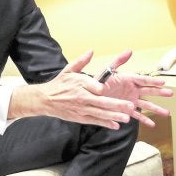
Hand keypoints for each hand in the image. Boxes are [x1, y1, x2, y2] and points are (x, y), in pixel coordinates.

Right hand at [9, 50, 171, 128]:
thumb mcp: (69, 70)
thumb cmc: (59, 84)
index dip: (101, 88)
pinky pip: (95, 121)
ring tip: (127, 118)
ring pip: (100, 113)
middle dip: (117, 105)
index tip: (108, 89)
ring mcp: (81, 109)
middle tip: (130, 106)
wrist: (45, 100)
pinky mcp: (80, 118)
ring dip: (114, 116)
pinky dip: (105, 123)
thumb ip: (81, 61)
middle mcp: (82, 98)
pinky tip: (116, 125)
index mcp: (80, 84)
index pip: (94, 86)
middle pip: (101, 102)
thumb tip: (91, 51)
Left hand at [99, 50, 172, 126]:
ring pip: (146, 105)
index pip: (143, 80)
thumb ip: (118, 61)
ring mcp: (130, 100)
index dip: (153, 81)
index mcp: (128, 79)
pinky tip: (152, 125)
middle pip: (149, 91)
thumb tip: (129, 51)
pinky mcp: (126, 110)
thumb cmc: (98, 82)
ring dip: (156, 109)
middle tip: (170, 93)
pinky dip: (144, 120)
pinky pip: (137, 115)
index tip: (163, 83)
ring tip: (167, 113)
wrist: (90, 96)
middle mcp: (132, 90)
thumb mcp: (108, 70)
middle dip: (160, 93)